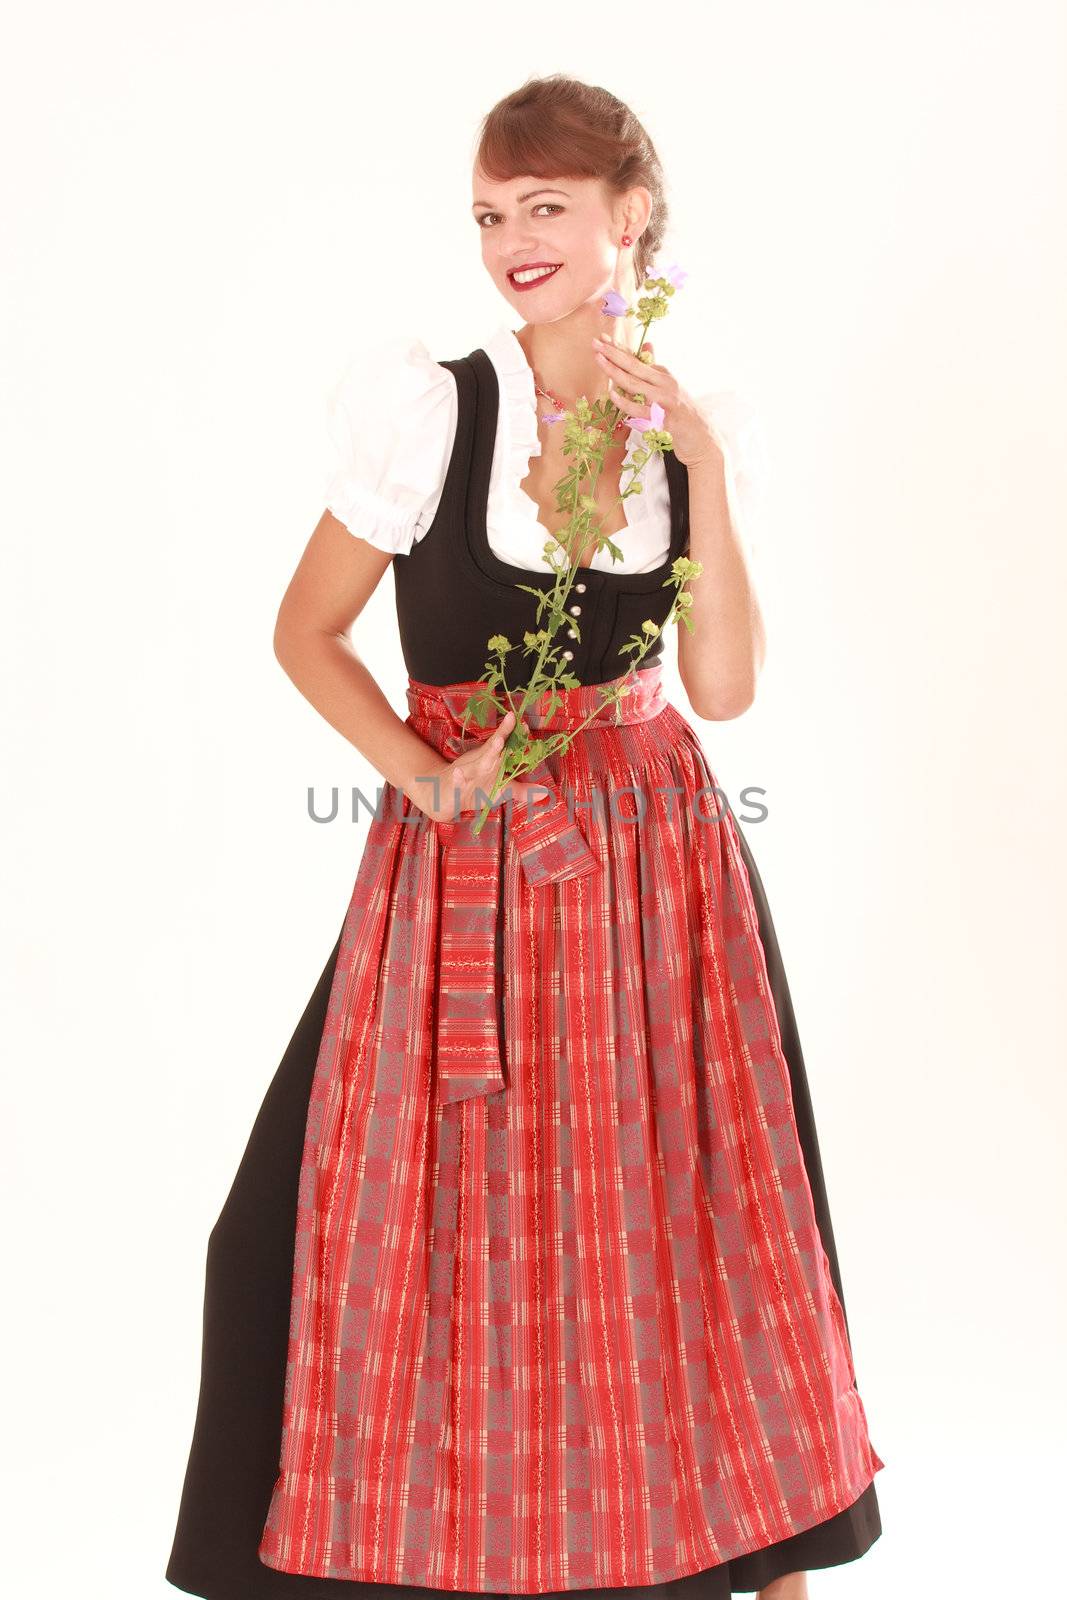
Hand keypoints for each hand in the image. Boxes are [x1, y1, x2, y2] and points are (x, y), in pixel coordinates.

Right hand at [403, 709, 539, 824]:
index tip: (525, 723)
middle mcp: (482, 762)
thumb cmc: (476, 790)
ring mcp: (467, 772)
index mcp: (493, 761)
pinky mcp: (454, 783)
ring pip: (477, 761)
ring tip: (497, 742)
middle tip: (513, 719)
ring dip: (486, 752)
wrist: (445, 796)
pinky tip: (459, 773)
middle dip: (503, 734)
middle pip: (494, 746)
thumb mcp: (502, 792)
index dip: (515, 734)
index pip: (505, 744)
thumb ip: (522, 791)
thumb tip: (545, 792)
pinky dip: (458, 777)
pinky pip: (456, 780)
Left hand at [591, 336, 723, 469]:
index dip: (619, 348)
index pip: (637, 358)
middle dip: (613, 353)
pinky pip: (639, 410)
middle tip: (596, 342)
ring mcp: (664, 400)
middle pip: (634, 366)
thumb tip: (647, 343)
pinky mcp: (662, 419)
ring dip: (614, 371)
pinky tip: (613, 394)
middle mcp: (664, 383)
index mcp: (663, 375)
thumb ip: (655, 368)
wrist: (701, 436)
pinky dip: (625, 402)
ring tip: (599, 360)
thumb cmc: (681, 412)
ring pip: (634, 384)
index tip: (602, 337)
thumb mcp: (669, 387)